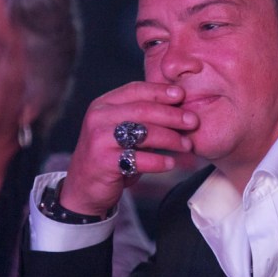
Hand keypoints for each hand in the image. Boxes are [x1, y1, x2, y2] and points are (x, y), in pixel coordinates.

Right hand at [61, 82, 197, 214]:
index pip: (136, 90)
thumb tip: (179, 105)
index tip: (182, 95)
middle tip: (193, 121)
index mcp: (103, 104)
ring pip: (144, 133)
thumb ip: (141, 116)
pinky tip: (171, 163)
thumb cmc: (110, 155)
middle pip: (144, 110)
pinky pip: (139, 159)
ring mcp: (100, 139)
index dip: (161, 91)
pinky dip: (159, 161)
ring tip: (187, 145)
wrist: (84, 187)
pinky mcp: (103, 162)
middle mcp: (99, 118)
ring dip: (171, 139)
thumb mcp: (120, 128)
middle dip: (172, 115)